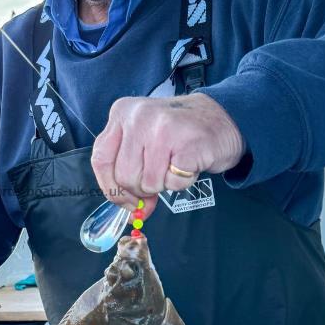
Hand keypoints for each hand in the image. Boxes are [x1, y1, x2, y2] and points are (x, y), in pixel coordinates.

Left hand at [91, 94, 244, 216]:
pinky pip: (174, 182)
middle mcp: (139, 117)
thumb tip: (133, 211)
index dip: (111, 188)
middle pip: (124, 176)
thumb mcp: (144, 140)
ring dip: (164, 183)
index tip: (126, 201)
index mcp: (121, 113)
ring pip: (148, 182)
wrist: (223, 117)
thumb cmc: (179, 132)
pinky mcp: (188, 143)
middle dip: (141, 188)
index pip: (100, 159)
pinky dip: (181, 182)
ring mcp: (163, 128)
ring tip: (174, 164)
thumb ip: (130, 170)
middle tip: (158, 177)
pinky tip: (187, 164)